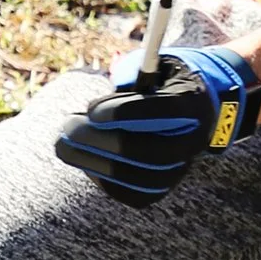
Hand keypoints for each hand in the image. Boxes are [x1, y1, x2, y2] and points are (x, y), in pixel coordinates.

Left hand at [53, 42, 260, 208]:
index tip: (91, 110)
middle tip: (68, 126)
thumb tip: (102, 99)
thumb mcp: (153, 65)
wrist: (192, 109)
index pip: (164, 113)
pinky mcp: (164, 187)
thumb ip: (131, 75)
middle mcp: (194, 140)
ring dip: (95, 163)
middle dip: (101, 141)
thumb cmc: (162, 81)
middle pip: (149, 152)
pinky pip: (134, 194)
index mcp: (194, 103)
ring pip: (139, 177)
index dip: (125, 113)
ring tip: (65, 145)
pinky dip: (104, 181)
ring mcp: (181, 168)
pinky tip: (85, 161)